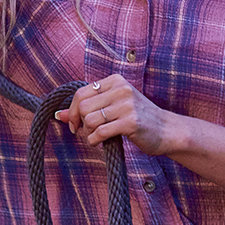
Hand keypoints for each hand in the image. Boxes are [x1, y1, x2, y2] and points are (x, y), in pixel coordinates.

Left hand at [57, 74, 181, 154]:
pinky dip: (94, 140)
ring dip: (88, 133)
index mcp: (116, 81)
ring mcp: (127, 105)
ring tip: (96, 136)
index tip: (74, 123)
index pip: (81, 93)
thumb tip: (58, 115)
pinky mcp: (131, 122)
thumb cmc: (137, 118)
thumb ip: (87, 109)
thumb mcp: (113, 107)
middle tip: (86, 132)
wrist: (167, 130)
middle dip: (80, 123)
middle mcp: (121, 89)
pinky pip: (100, 132)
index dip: (72, 111)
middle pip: (83, 107)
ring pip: (90, 120)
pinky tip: (99, 143)